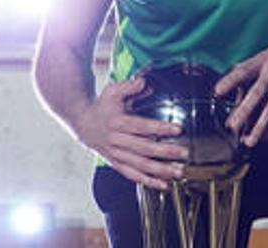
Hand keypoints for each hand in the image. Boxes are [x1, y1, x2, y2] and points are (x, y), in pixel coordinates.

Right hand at [74, 77, 190, 189]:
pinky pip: (133, 175)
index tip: (178, 129)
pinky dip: (148, 182)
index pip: (142, 126)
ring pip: (140, 165)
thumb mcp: (112, 91)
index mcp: (117, 122)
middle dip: (166, 152)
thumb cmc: (102, 107)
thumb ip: (129, 86)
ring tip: (178, 172)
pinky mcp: (116, 164)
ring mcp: (116, 154)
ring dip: (161, 170)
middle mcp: (117, 140)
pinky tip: (164, 185)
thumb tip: (144, 82)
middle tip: (184, 153)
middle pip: (144, 148)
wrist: (83, 124)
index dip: (160, 128)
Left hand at [214, 30, 267, 147]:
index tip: (217, 91)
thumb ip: (251, 64)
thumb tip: (232, 73)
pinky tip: (264, 137)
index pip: (243, 70)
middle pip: (257, 93)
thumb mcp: (267, 52)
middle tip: (232, 125)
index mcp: (263, 60)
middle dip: (244, 110)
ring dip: (260, 126)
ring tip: (249, 141)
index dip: (230, 80)